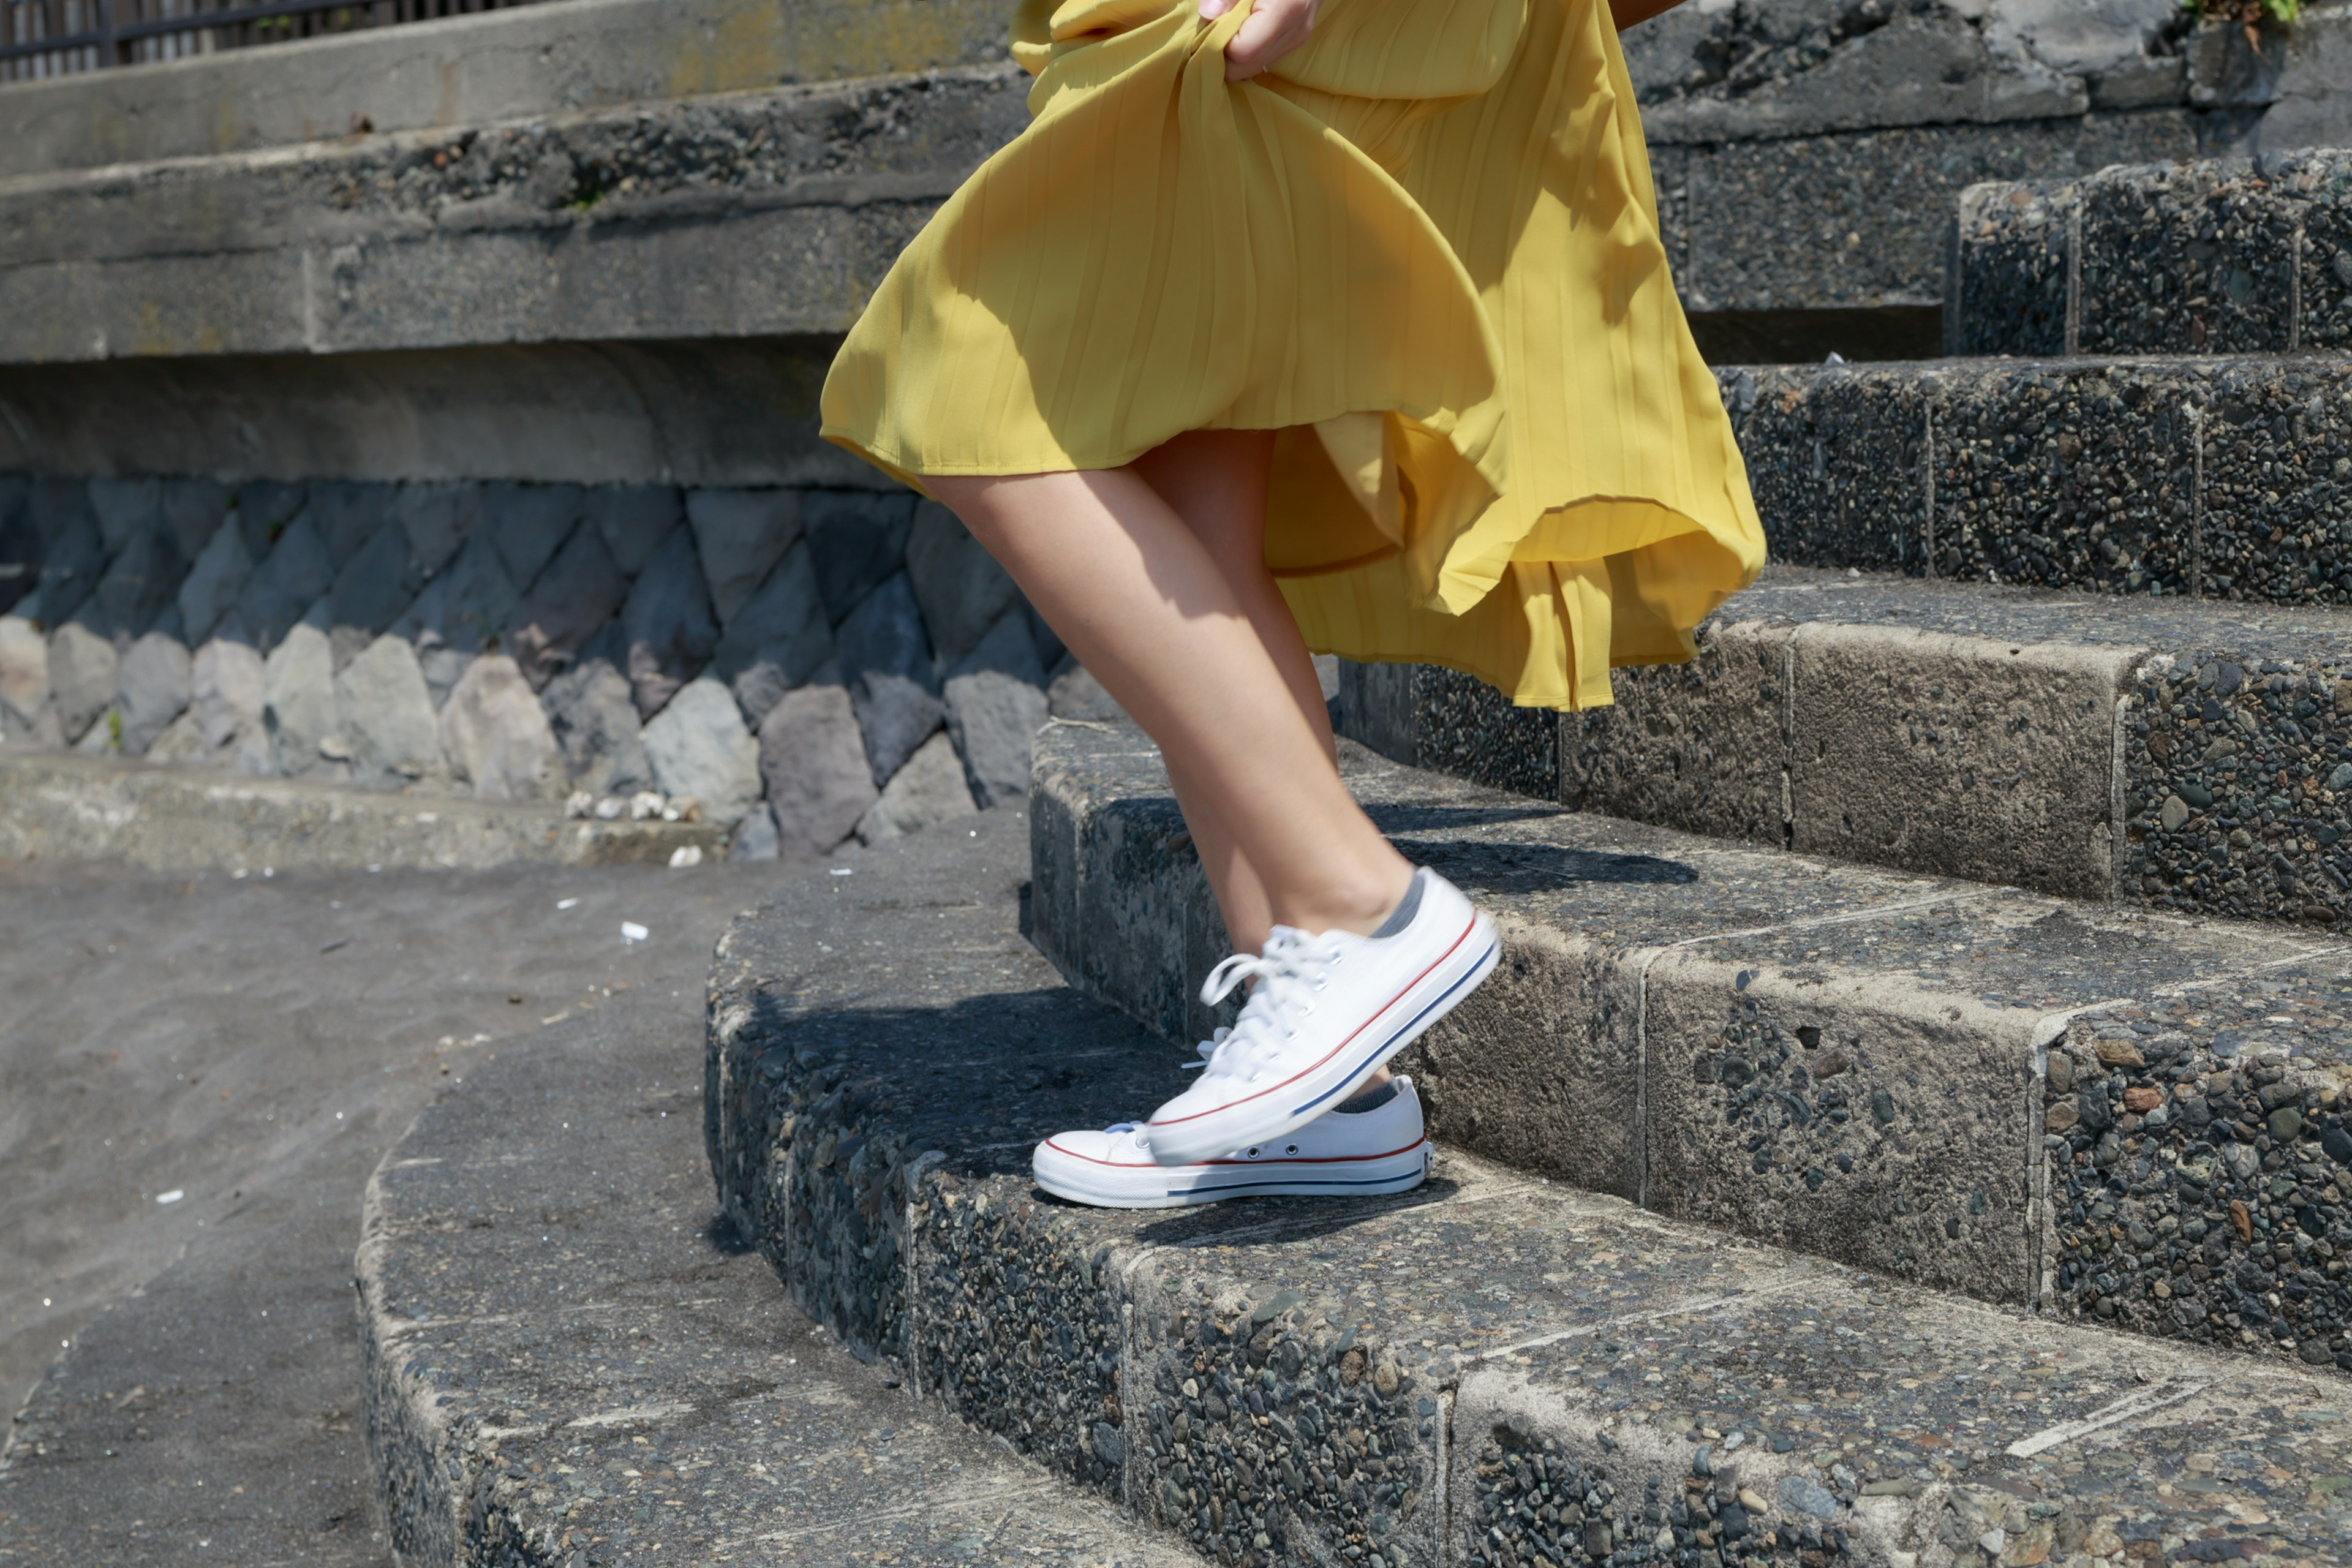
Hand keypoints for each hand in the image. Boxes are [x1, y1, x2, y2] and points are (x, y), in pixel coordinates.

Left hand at [1201, 0, 1319, 80]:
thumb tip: (1206, 13)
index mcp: (1284, 11)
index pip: (1242, 50)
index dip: (1219, 41)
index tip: (1211, 23)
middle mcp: (1294, 32)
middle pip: (1244, 68)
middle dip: (1222, 55)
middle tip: (1213, 29)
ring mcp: (1296, 39)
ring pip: (1252, 68)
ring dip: (1233, 55)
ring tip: (1228, 27)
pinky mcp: (1295, 40)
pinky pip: (1262, 58)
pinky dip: (1246, 50)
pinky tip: (1242, 29)